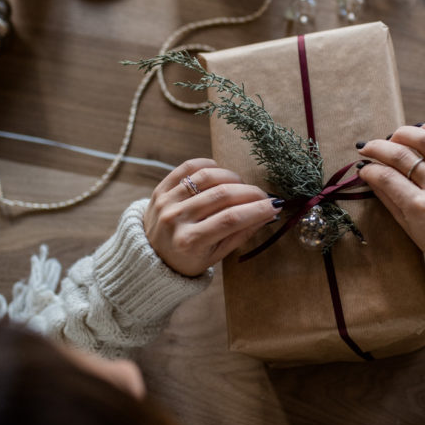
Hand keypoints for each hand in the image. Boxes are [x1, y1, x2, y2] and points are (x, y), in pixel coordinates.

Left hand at [143, 158, 279, 276]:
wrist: (149, 258)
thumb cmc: (187, 260)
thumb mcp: (215, 256)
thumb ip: (241, 234)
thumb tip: (268, 213)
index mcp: (190, 242)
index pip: (231, 219)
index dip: (257, 209)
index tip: (275, 205)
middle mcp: (176, 219)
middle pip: (221, 195)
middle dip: (250, 192)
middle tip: (264, 196)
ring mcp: (166, 202)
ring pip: (206, 177)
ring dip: (232, 177)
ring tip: (242, 186)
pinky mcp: (160, 189)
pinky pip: (187, 167)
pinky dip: (208, 165)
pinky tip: (221, 171)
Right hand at [356, 120, 424, 267]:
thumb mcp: (408, 227)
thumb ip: (388, 198)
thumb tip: (367, 173)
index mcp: (420, 208)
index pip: (385, 176)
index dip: (369, 168)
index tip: (363, 166)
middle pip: (401, 155)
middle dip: (378, 147)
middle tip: (368, 147)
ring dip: (403, 133)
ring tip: (393, 137)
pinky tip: (423, 129)